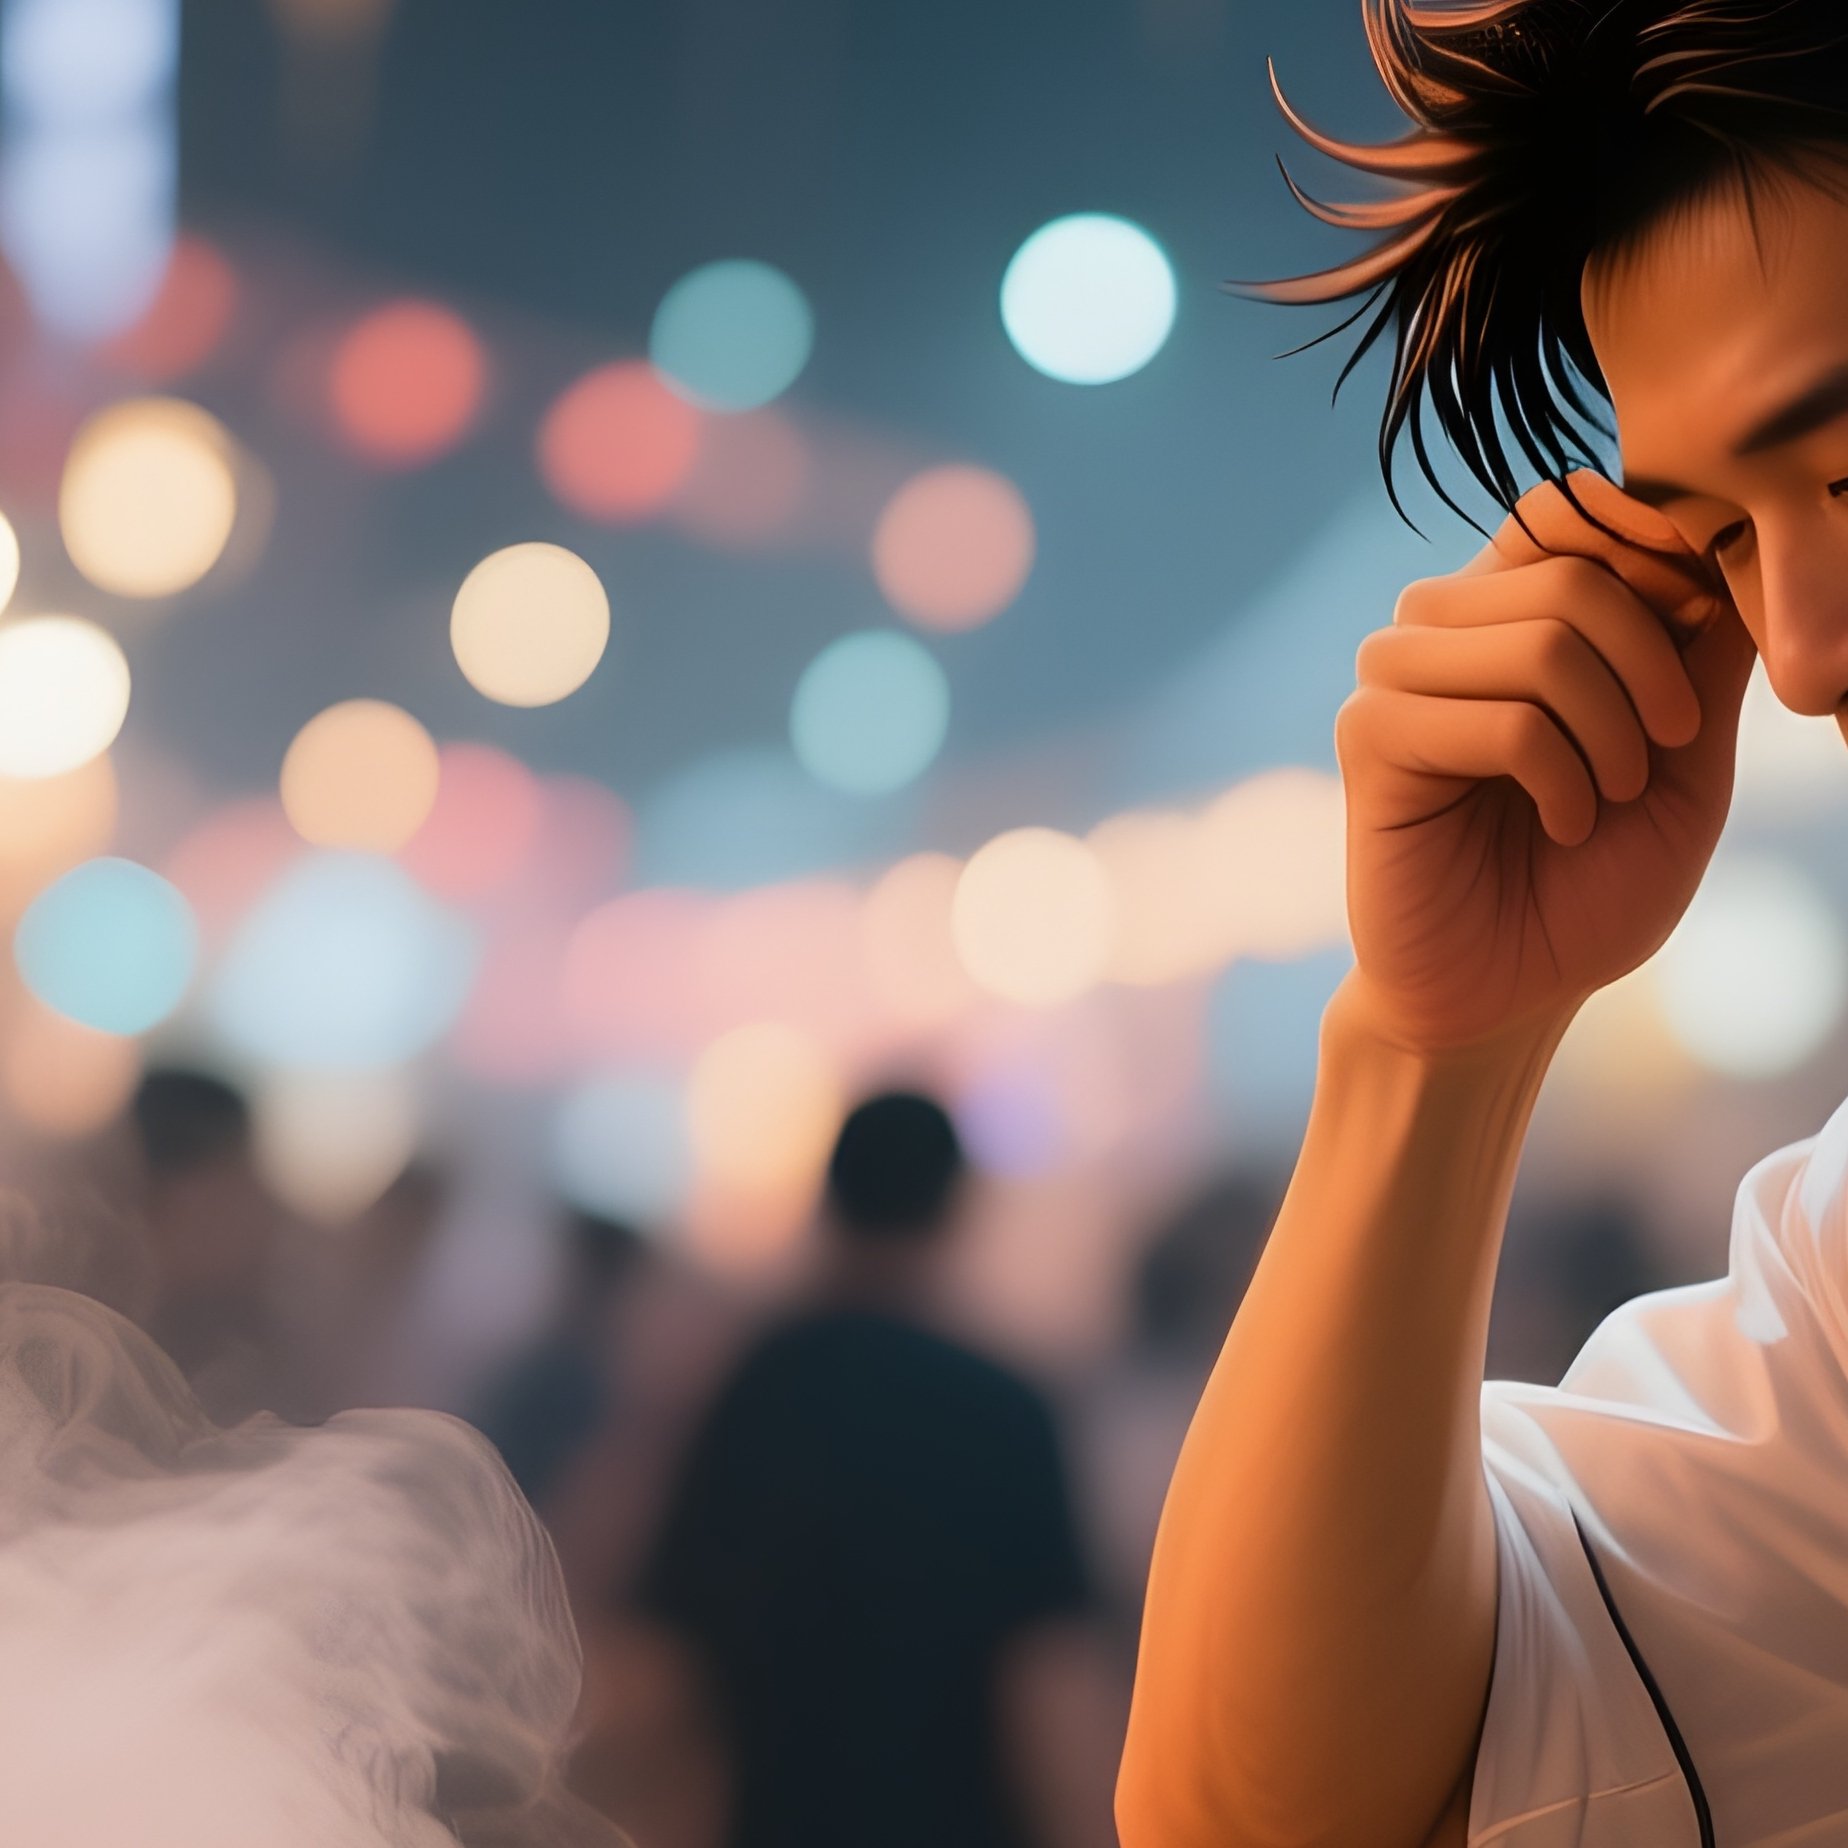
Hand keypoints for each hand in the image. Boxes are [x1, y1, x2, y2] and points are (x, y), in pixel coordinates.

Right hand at [1334, 470, 1758, 1054]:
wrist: (1509, 991)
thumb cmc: (1589, 880)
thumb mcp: (1683, 756)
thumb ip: (1701, 651)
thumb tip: (1731, 540)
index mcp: (1504, 608)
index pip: (1571, 506)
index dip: (1657, 553)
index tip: (1704, 639)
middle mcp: (1439, 626)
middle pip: (1571, 573)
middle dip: (1654, 670)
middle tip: (1664, 751)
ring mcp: (1395, 677)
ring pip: (1538, 642)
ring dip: (1609, 731)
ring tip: (1607, 795)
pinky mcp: (1369, 739)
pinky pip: (1501, 721)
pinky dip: (1560, 778)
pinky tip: (1561, 821)